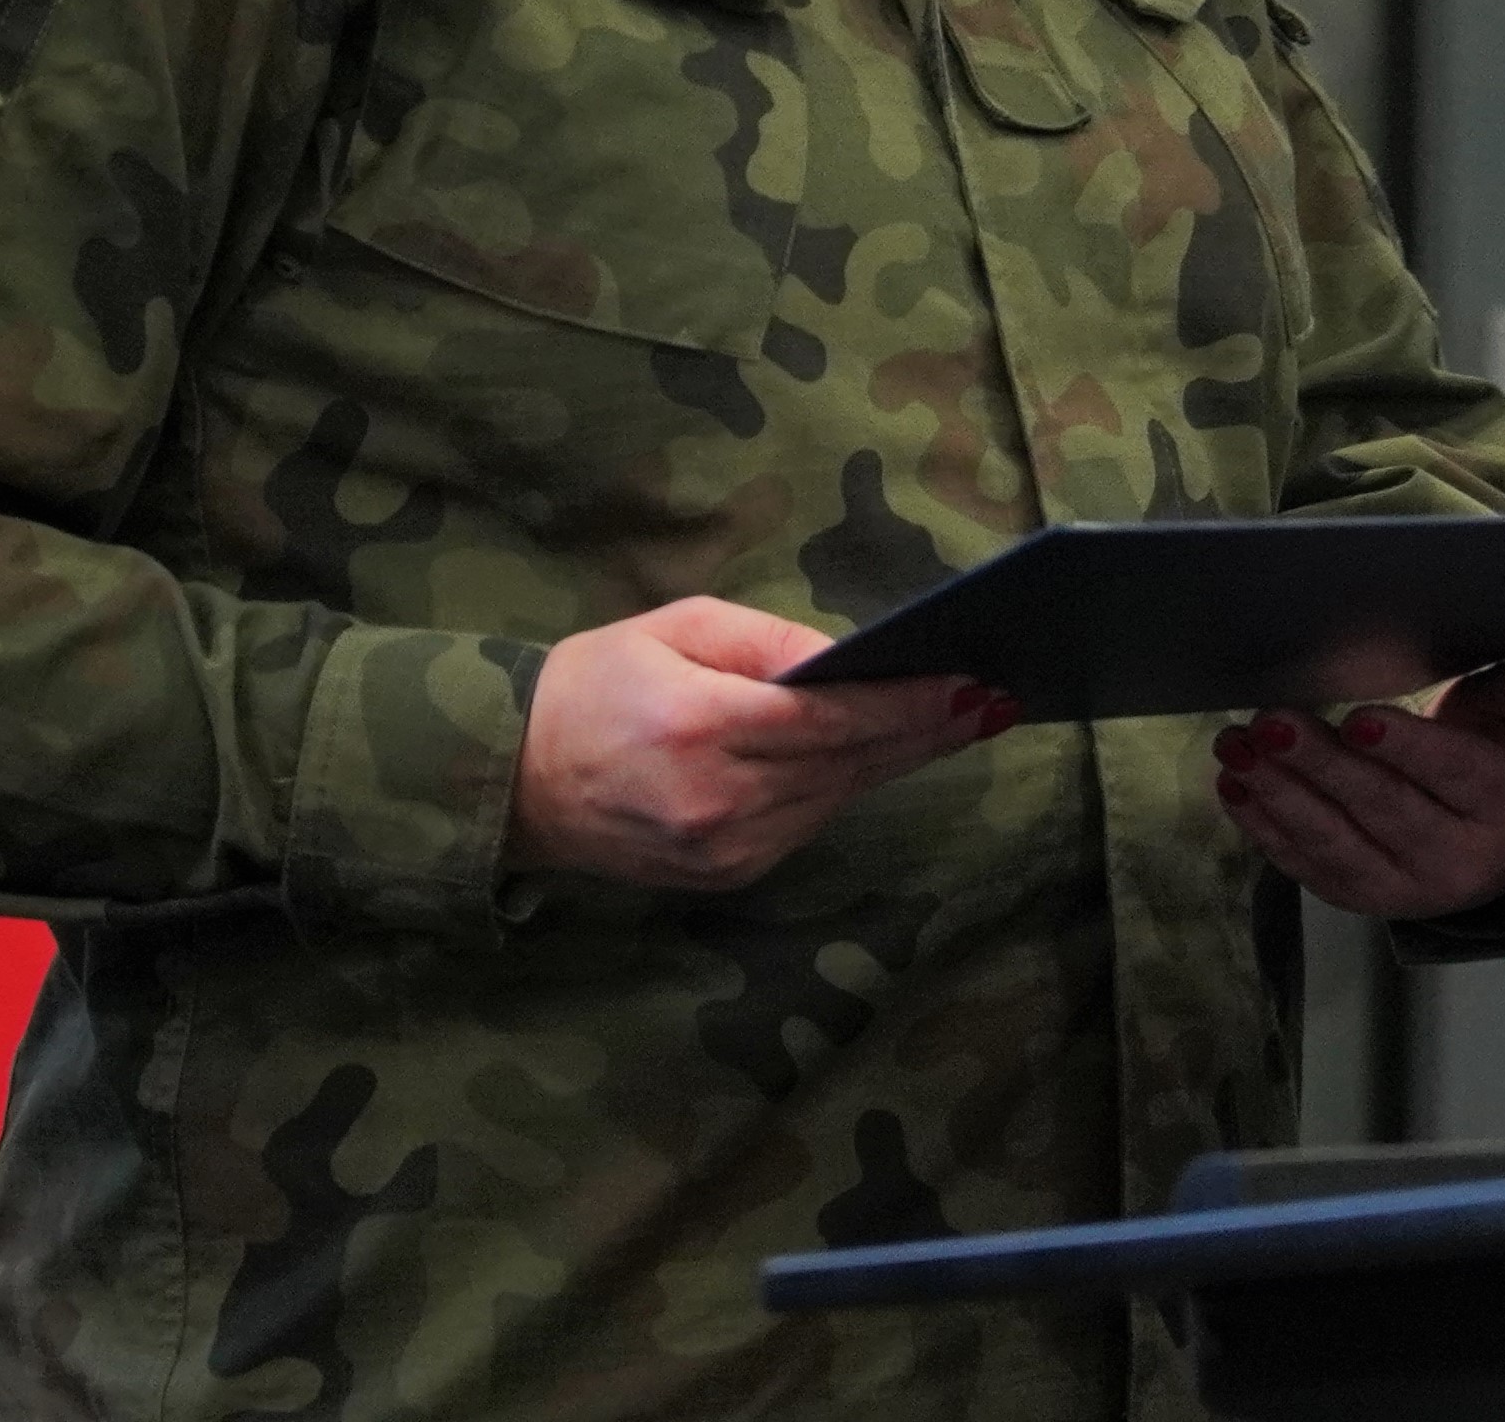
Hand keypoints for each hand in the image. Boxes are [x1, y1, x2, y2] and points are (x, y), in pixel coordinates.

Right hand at [511, 597, 1009, 888]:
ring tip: (957, 721)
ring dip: (895, 760)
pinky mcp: (724, 875)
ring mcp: (724, 848)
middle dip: (926, 731)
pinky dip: (844, 788)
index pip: (836, 719)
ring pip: (836, 798)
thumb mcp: (673, 629)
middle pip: (850, 762)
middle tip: (994, 702)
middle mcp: (720, 799)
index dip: (912, 704)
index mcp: (703, 727)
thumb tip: (847, 658)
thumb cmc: (593, 684)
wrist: (510, 780)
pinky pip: (806, 824)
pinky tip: (881, 756)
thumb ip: (765, 642)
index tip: (973, 684)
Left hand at [1215, 638, 1504, 921]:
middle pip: (1384, 809)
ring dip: (1280, 796)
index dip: (1405, 749)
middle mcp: (1460, 858)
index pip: (1452, 774)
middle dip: (1322, 767)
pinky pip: (1310, 868)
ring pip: (1338, 843)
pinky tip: (1235, 787)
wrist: (1502, 847)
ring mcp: (1407, 888)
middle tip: (1271, 723)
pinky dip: (1267, 829)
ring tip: (1236, 748)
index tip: (1357, 719)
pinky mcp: (1363, 900)